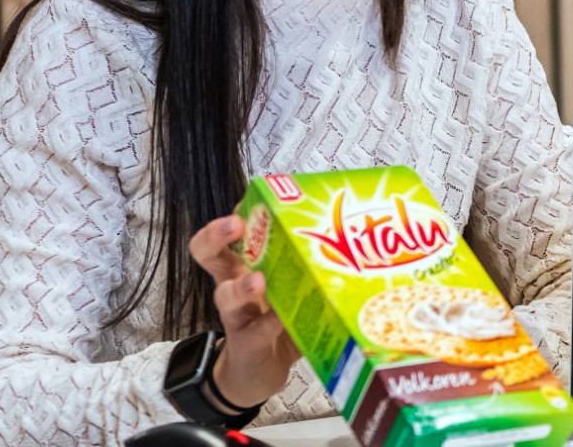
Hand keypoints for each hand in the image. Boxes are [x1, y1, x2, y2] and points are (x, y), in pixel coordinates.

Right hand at [189, 215, 300, 408]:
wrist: (257, 372)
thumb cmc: (278, 321)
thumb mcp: (293, 288)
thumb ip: (315, 268)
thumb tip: (364, 239)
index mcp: (245, 265)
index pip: (230, 232)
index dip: (235, 213)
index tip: (251, 200)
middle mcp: (233, 284)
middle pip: (208, 253)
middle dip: (217, 234)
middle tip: (236, 224)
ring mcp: (236, 315)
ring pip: (225, 294)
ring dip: (243, 286)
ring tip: (258, 280)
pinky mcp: (245, 343)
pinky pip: (255, 331)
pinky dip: (270, 323)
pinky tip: (282, 320)